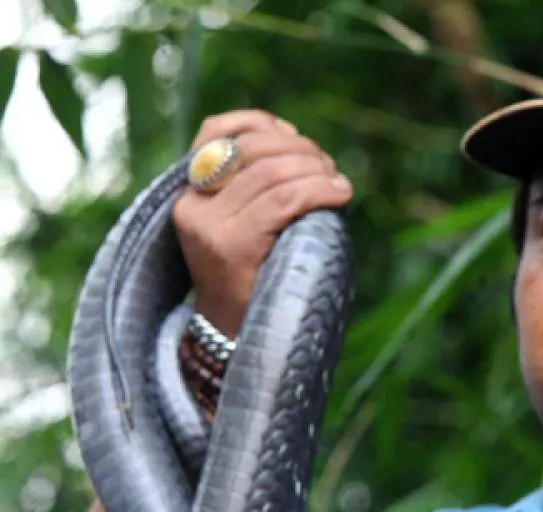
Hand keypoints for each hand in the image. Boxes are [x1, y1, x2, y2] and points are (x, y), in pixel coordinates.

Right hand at [172, 109, 353, 335]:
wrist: (235, 340)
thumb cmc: (254, 279)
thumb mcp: (243, 223)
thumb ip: (255, 182)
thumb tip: (293, 138)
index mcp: (189, 192)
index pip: (217, 130)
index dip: (266, 126)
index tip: (298, 141)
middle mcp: (192, 204)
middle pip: (252, 148)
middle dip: (300, 150)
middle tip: (329, 168)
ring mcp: (209, 225)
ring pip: (273, 172)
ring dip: (316, 170)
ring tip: (337, 183)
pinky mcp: (232, 246)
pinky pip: (284, 200)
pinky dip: (318, 191)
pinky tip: (339, 195)